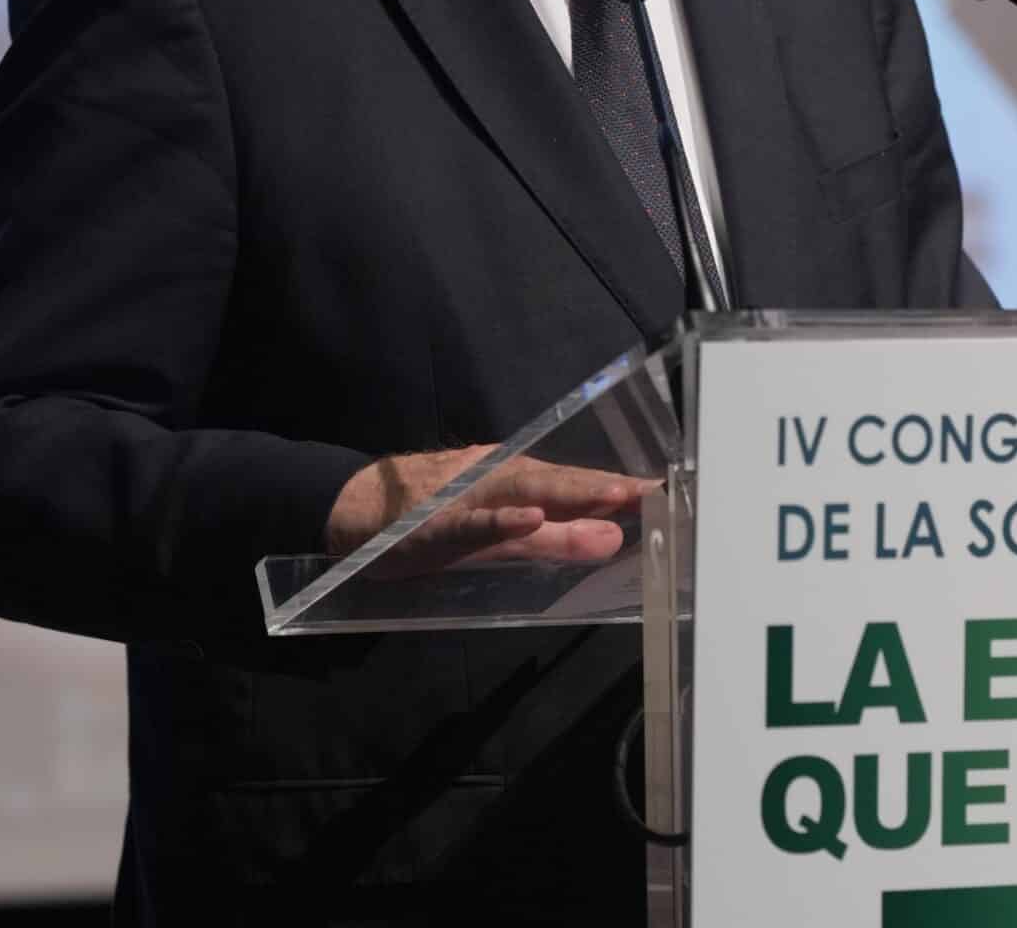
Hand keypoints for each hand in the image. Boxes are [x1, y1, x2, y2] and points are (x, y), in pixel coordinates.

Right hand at [327, 448, 654, 573]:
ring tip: (612, 500)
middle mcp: (493, 479)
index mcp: (510, 481)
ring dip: (567, 496)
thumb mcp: (498, 534)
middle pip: (554, 480)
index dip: (616, 487)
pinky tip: (528, 519)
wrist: (350, 510)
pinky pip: (469, 521)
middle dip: (603, 487)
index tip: (665, 491)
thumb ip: (552, 538)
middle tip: (651, 494)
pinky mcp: (431, 524)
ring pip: (520, 493)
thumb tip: (613, 537)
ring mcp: (462, 497)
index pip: (572, 483)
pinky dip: (499, 519)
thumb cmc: (429, 519)